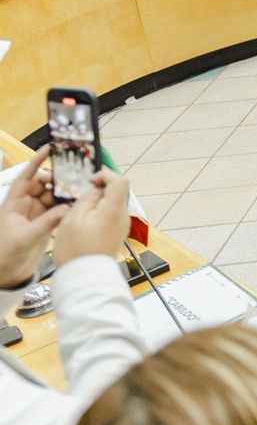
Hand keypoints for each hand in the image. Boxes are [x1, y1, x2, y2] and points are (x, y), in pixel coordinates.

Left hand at [0, 149, 68, 287]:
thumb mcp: (25, 237)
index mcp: (13, 204)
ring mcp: (35, 215)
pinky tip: (78, 206)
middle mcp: (25, 206)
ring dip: (64, 194)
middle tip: (75, 176)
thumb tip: (66, 208)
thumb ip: (46, 222)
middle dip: (57, 180)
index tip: (48, 149)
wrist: (5, 275)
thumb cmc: (5, 254)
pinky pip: (58, 211)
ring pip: (53, 198)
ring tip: (80, 190)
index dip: (36, 162)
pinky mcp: (44, 225)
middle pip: (43, 185)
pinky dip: (67, 208)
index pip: (26, 178)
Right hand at [52, 170, 130, 265]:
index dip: (105, 176)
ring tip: (80, 211)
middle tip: (81, 197)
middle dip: (100, 190)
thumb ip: (86, 200)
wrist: (84, 277)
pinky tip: (85, 222)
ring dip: (99, 202)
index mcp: (114, 210)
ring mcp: (122, 226)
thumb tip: (96, 190)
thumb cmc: (75, 250)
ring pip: (114, 204)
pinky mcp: (117, 234)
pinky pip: (111, 215)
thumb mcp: (73, 219)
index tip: (89, 183)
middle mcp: (123, 217)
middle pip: (118, 192)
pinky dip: (100, 213)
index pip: (120, 181)